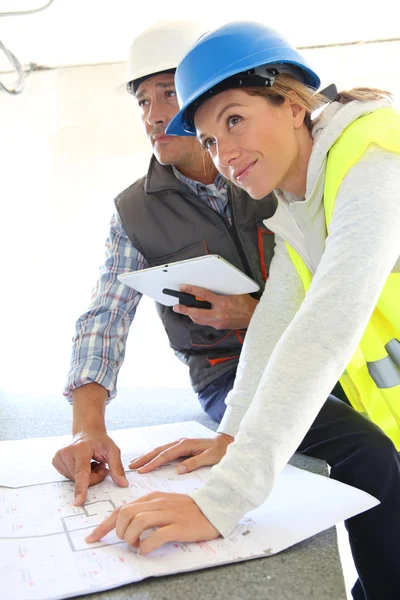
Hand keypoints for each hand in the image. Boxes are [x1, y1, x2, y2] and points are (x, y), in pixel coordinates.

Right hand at [52, 431, 127, 505]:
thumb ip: (117, 467)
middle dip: (94, 477)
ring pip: (75, 480)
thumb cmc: (99, 441)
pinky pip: (69, 477)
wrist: (87, 432)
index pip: (82, 472)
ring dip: (87, 476)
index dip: (81, 488)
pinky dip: (78, 475)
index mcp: (81, 448)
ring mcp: (59, 456)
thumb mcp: (112, 450)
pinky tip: (82, 464)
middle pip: (82, 479)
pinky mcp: (56, 461)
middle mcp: (67, 452)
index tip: (78, 501)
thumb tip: (123, 484)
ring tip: (91, 463)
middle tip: (100, 465)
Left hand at [85, 492, 219, 553]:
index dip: (104, 524)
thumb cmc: (187, 510)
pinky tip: (147, 549)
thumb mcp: (164, 504)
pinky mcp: (179, 527)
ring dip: (131, 538)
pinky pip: (156, 535)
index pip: (121, 508)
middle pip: (126, 513)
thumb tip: (125, 523)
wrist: (214, 509)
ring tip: (137, 545)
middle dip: (118, 531)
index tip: (92, 537)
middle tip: (126, 541)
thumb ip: (146, 510)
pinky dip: (146, 546)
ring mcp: (168, 514)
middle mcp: (158, 503)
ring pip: (138, 522)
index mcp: (152, 497)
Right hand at [129, 433, 232, 473]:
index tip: (142, 470)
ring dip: (147, 456)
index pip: (165, 455)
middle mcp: (180, 442)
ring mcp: (180, 444)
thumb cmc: (220, 451)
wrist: (226, 443)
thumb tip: (178, 470)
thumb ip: (194, 463)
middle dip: (144, 458)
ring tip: (135, 463)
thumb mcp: (210, 458)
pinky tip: (149, 459)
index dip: (153, 463)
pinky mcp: (181, 447)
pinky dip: (155, 455)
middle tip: (131, 466)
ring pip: (160, 450)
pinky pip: (164, 451)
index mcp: (185, 445)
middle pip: (158, 450)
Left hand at [173, 284, 257, 329]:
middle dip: (184, 310)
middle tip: (176, 307)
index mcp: (222, 303)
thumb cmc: (246, 303)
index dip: (191, 290)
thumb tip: (209, 290)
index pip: (203, 295)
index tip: (183, 288)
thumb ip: (220, 292)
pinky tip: (199, 315)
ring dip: (191, 315)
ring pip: (199, 320)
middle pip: (196, 312)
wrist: (255, 316)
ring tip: (185, 311)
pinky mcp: (220, 327)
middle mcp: (219, 314)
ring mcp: (218, 322)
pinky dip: (201, 318)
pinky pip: (206, 322)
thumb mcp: (234, 293)